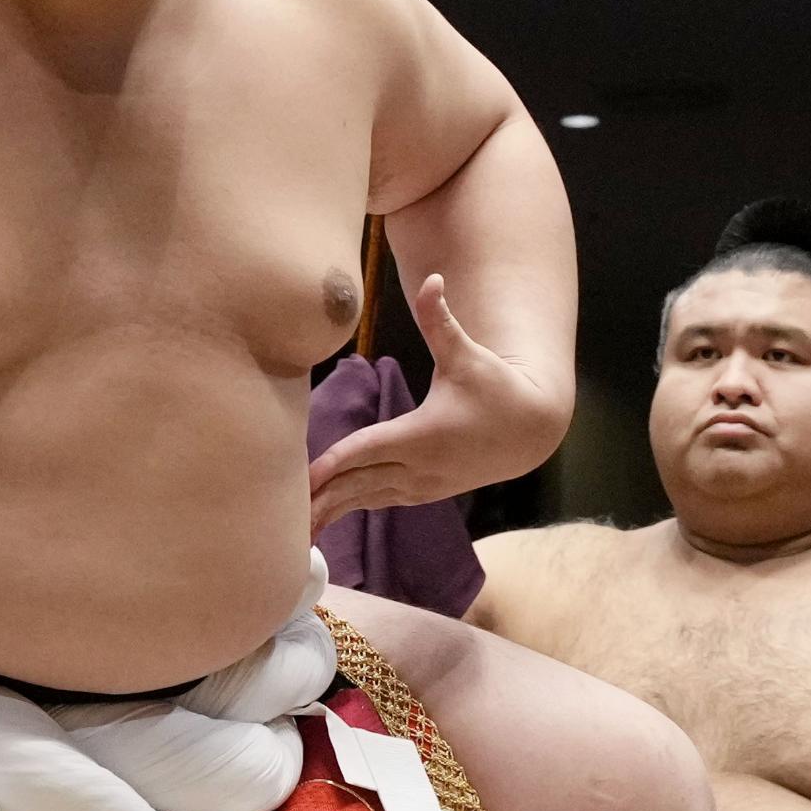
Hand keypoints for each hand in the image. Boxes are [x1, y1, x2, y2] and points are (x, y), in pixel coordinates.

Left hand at [304, 275, 561, 526]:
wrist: (531, 429)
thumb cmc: (497, 387)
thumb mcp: (468, 355)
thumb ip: (442, 321)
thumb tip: (435, 280)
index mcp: (423, 435)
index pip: (365, 452)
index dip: (332, 466)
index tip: (302, 480)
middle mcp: (420, 467)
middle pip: (358, 485)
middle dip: (321, 500)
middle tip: (280, 515)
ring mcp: (423, 485)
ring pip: (368, 499)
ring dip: (333, 511)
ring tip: (295, 531)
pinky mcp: (426, 492)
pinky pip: (381, 501)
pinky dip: (353, 507)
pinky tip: (328, 514)